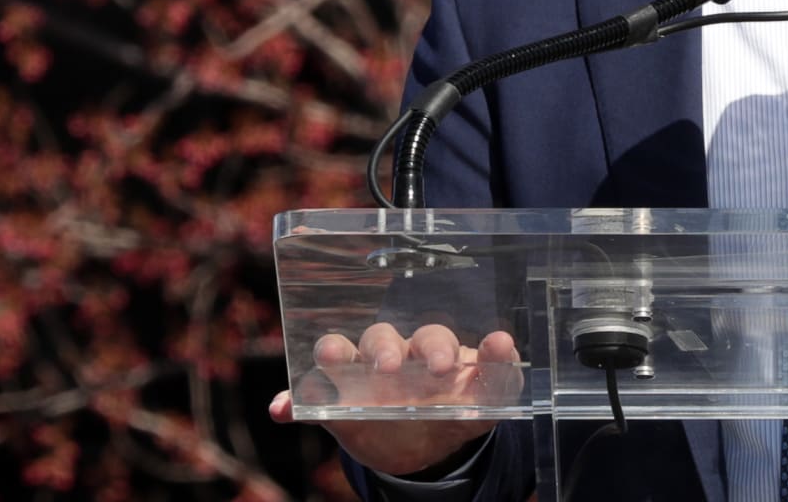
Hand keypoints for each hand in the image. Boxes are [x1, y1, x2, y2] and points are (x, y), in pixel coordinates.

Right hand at [268, 323, 522, 477]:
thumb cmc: (456, 409)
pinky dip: (290, 399)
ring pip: (342, 354)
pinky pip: (305, 398)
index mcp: (429, 352)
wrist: (426, 449)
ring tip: (330, 357)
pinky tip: (281, 408)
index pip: (430, 338)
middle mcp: (391, 356)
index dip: (435, 347)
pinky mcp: (333, 405)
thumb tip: (506, 345)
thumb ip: (499, 377)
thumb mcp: (482, 403)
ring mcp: (358, 378)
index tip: (444, 365)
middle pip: (383, 338)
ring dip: (334, 353)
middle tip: (392, 368)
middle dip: (387, 350)